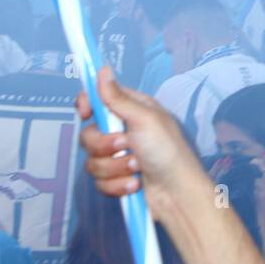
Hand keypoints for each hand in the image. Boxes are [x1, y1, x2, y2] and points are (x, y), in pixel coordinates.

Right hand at [77, 67, 206, 224]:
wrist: (177, 194)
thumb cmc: (168, 151)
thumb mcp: (145, 119)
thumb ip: (118, 98)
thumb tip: (103, 69)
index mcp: (132, 110)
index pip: (98, 99)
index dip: (87, 105)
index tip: (87, 113)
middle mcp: (124, 131)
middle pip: (88, 133)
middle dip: (104, 145)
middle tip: (126, 146)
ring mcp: (119, 156)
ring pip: (92, 160)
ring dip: (114, 168)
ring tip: (137, 169)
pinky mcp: (116, 178)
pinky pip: (98, 180)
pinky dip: (116, 184)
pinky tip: (135, 185)